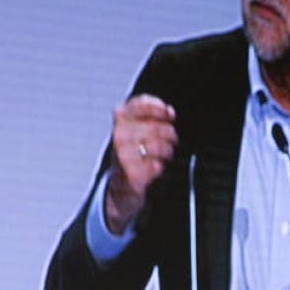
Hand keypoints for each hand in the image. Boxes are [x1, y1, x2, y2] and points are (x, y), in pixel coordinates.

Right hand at [105, 94, 177, 233]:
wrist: (120, 185)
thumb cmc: (131, 153)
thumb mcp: (135, 128)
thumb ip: (150, 116)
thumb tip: (169, 112)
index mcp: (119, 120)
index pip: (141, 104)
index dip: (160, 108)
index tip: (169, 115)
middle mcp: (118, 136)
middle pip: (156, 128)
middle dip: (170, 135)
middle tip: (171, 141)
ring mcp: (122, 155)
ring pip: (158, 146)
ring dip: (167, 151)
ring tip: (165, 154)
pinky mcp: (130, 174)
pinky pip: (157, 165)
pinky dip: (160, 167)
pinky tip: (155, 167)